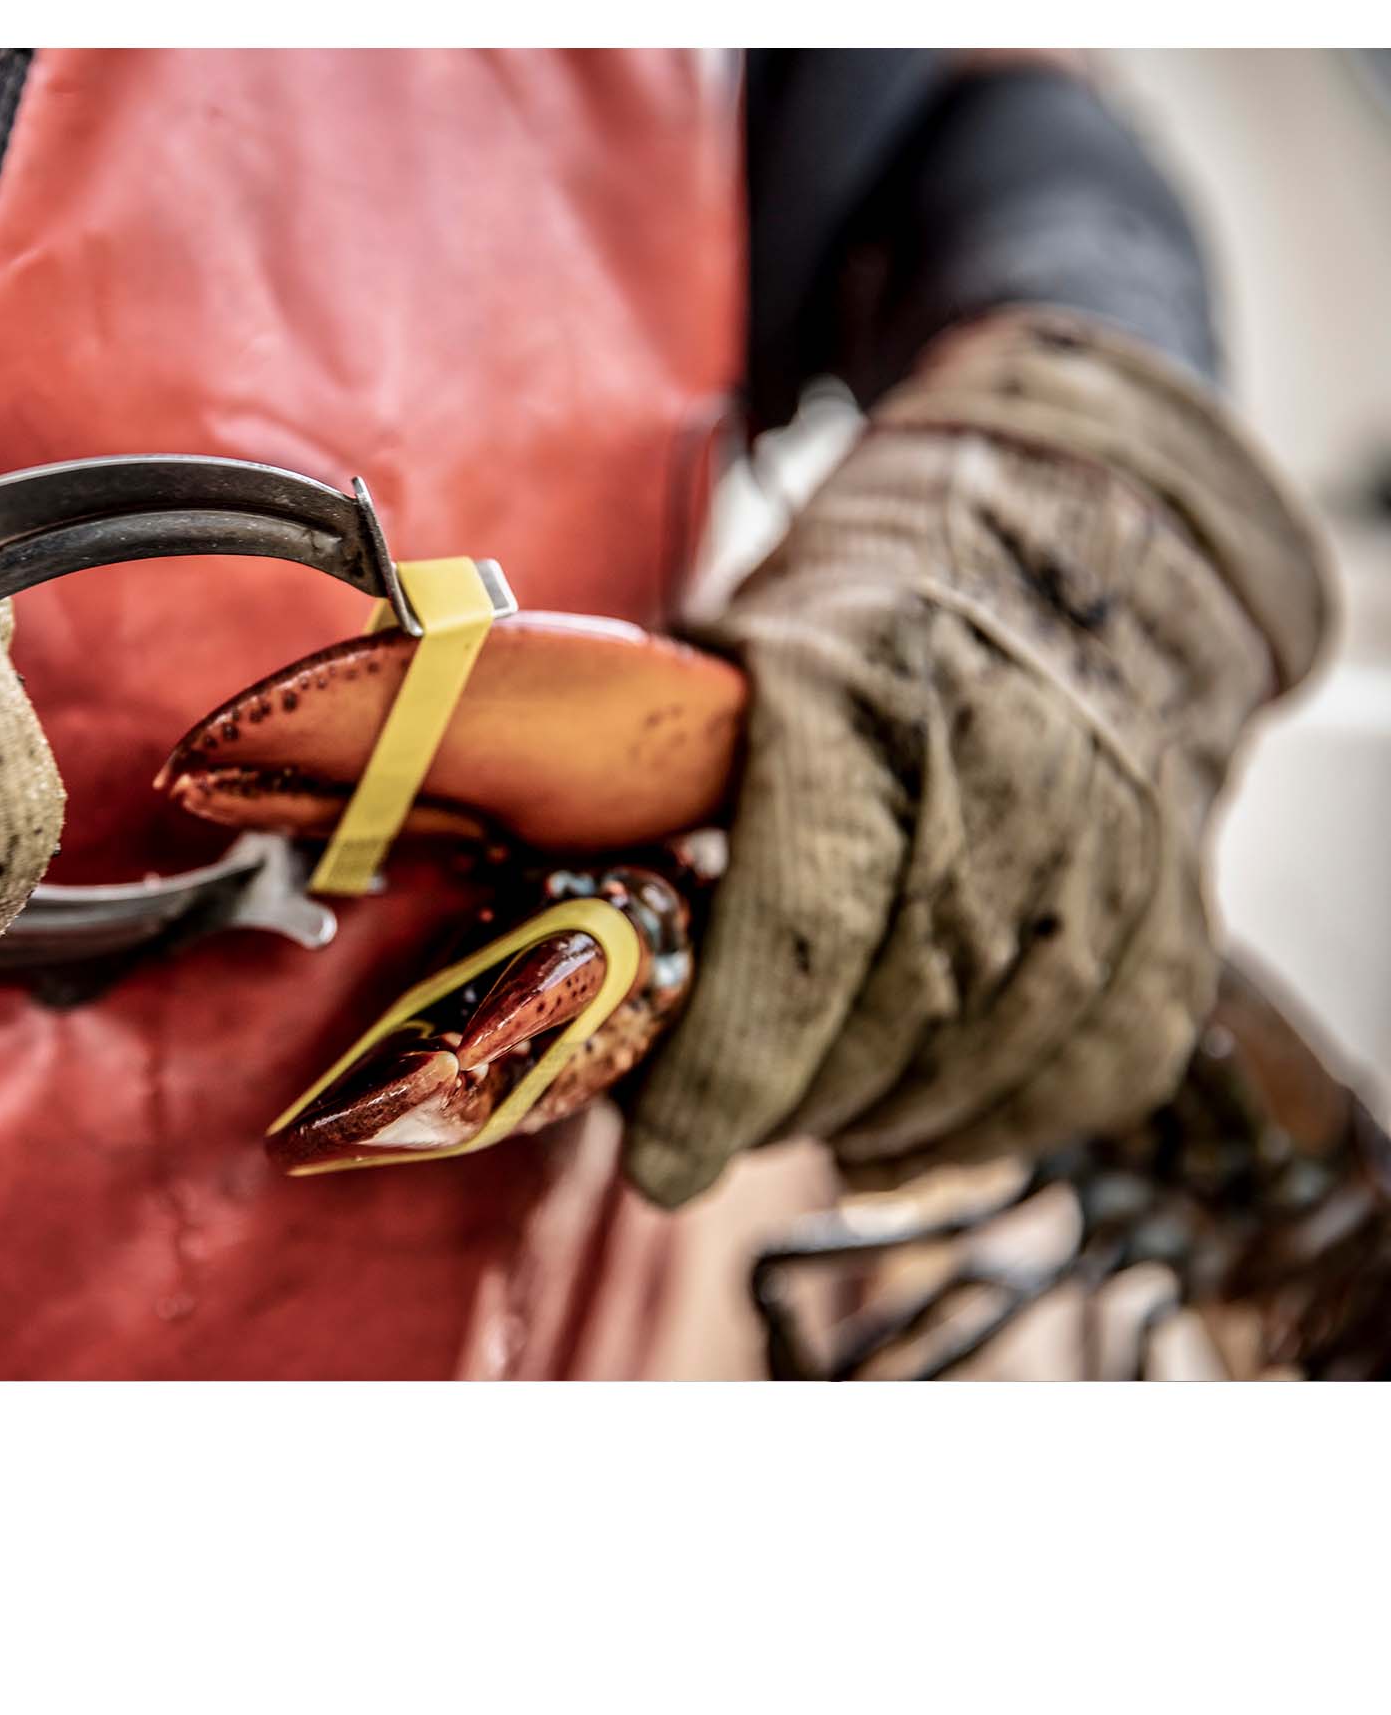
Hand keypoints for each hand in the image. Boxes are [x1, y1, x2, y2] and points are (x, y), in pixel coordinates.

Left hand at [624, 311, 1329, 1205]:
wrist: (1083, 558)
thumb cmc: (868, 613)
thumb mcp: (734, 646)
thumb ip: (651, 777)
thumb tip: (552, 928)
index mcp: (861, 700)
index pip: (802, 929)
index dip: (725, 1069)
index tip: (660, 1161)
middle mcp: (1003, 783)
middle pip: (878, 1024)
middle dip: (770, 1104)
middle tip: (702, 1123)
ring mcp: (1108, 859)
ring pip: (971, 1070)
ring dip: (860, 1120)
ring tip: (791, 1110)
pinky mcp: (1168, 925)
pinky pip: (1071, 1083)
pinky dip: (971, 1123)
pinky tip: (899, 1113)